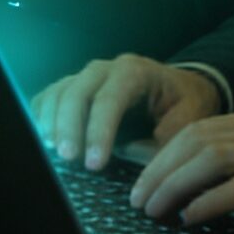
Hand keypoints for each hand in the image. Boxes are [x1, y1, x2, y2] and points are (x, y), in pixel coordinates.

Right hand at [32, 54, 223, 171]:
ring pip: (59, 93)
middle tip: (68, 159)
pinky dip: (43, 118)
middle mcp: (106, 69)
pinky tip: (45, 142)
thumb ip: (167, 139)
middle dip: (68, 126)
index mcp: (135, 72)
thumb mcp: (191, 118)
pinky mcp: (75, 90)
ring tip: (54, 154)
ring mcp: (87, 77)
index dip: (99, 131)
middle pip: (77, 91)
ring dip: (51, 123)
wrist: (181, 87)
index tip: (95, 163)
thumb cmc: (185, 103)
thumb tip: (139, 161)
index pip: (110, 98)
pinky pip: (51, 98)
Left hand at [132, 105, 233, 233]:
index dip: (166, 153)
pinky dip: (208, 202)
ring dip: (175, 185)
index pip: (202, 127)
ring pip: (213, 159)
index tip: (144, 177)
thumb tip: (209, 178)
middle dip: (160, 169)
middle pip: (199, 139)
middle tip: (138, 197)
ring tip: (155, 209)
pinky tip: (192, 216)